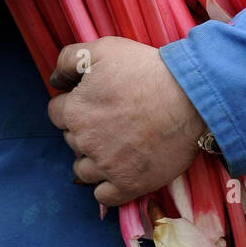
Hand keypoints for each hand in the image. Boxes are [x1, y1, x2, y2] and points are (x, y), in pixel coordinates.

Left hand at [47, 36, 207, 205]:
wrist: (190, 97)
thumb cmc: (146, 70)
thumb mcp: (103, 49)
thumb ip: (69, 60)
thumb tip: (55, 80)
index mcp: (75, 111)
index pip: (56, 113)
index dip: (73, 104)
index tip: (92, 101)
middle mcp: (85, 142)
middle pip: (71, 140)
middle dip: (84, 130)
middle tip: (111, 119)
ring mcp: (106, 167)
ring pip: (82, 170)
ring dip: (92, 160)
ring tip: (115, 146)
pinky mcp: (128, 185)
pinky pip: (103, 196)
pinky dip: (107, 186)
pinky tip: (119, 170)